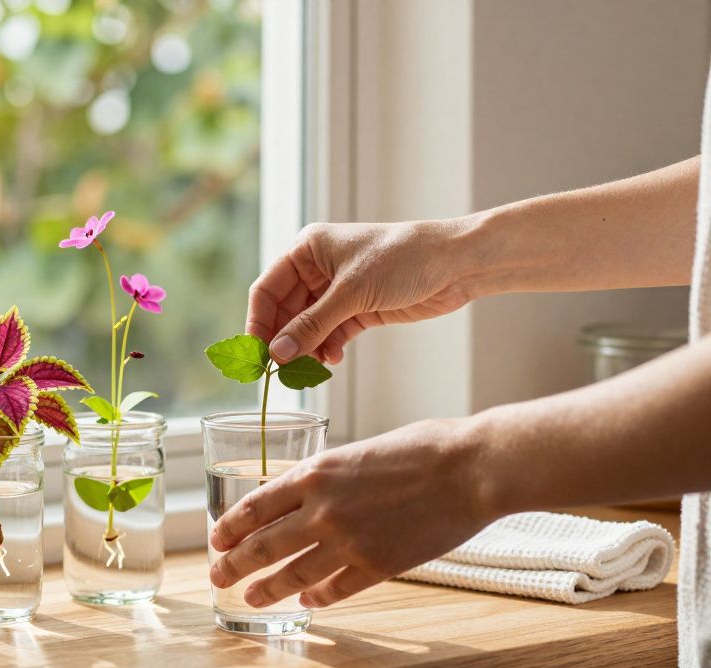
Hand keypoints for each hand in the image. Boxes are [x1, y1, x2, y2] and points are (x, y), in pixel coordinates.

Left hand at [208, 418, 495, 608]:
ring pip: (292, 575)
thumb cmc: (422, 448)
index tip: (217, 538)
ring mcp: (348, 542)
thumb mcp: (357, 451)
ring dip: (267, 589)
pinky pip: (334, 589)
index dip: (229, 527)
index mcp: (314, 473)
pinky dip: (316, 598)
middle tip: (217, 576)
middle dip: (233, 564)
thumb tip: (304, 495)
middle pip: (262, 546)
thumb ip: (326, 477)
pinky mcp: (378, 567)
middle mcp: (321, 510)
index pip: (254, 506)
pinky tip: (306, 603)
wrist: (470, 468)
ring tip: (249, 598)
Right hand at [248, 219, 480, 364]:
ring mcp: (338, 290)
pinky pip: (330, 333)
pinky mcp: (359, 308)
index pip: (267, 289)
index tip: (256, 354)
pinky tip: (331, 360)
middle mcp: (318, 268)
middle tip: (280, 371)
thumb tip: (277, 353)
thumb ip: (312, 325)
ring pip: (307, 326)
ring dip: (306, 348)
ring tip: (309, 369)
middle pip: (285, 311)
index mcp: (307, 250)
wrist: (456, 263)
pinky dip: (327, 348)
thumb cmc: (404, 259)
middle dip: (284, 340)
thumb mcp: (352, 292)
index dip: (258, 322)